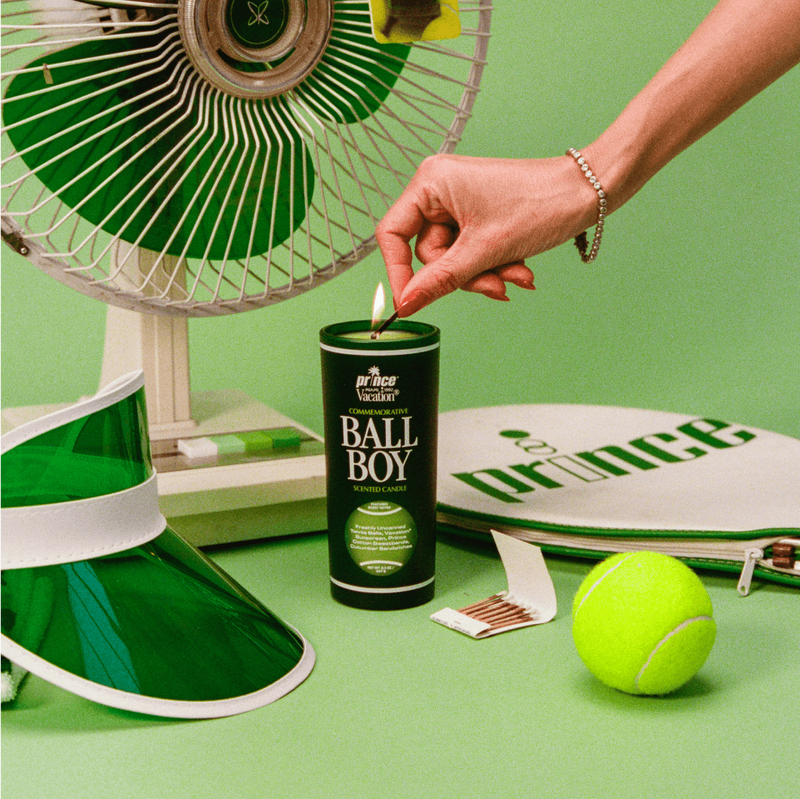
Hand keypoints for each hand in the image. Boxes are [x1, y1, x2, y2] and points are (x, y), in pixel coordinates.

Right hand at [375, 153, 597, 314]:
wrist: (589, 193)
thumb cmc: (541, 203)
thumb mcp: (483, 251)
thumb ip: (439, 280)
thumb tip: (406, 304)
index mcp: (431, 183)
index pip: (392, 234)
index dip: (398, 272)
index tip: (409, 303)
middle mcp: (440, 190)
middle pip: (428, 254)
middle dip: (464, 275)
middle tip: (495, 286)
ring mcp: (460, 203)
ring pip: (453, 259)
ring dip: (484, 274)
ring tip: (516, 275)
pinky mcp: (478, 215)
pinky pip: (471, 253)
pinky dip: (493, 265)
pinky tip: (518, 268)